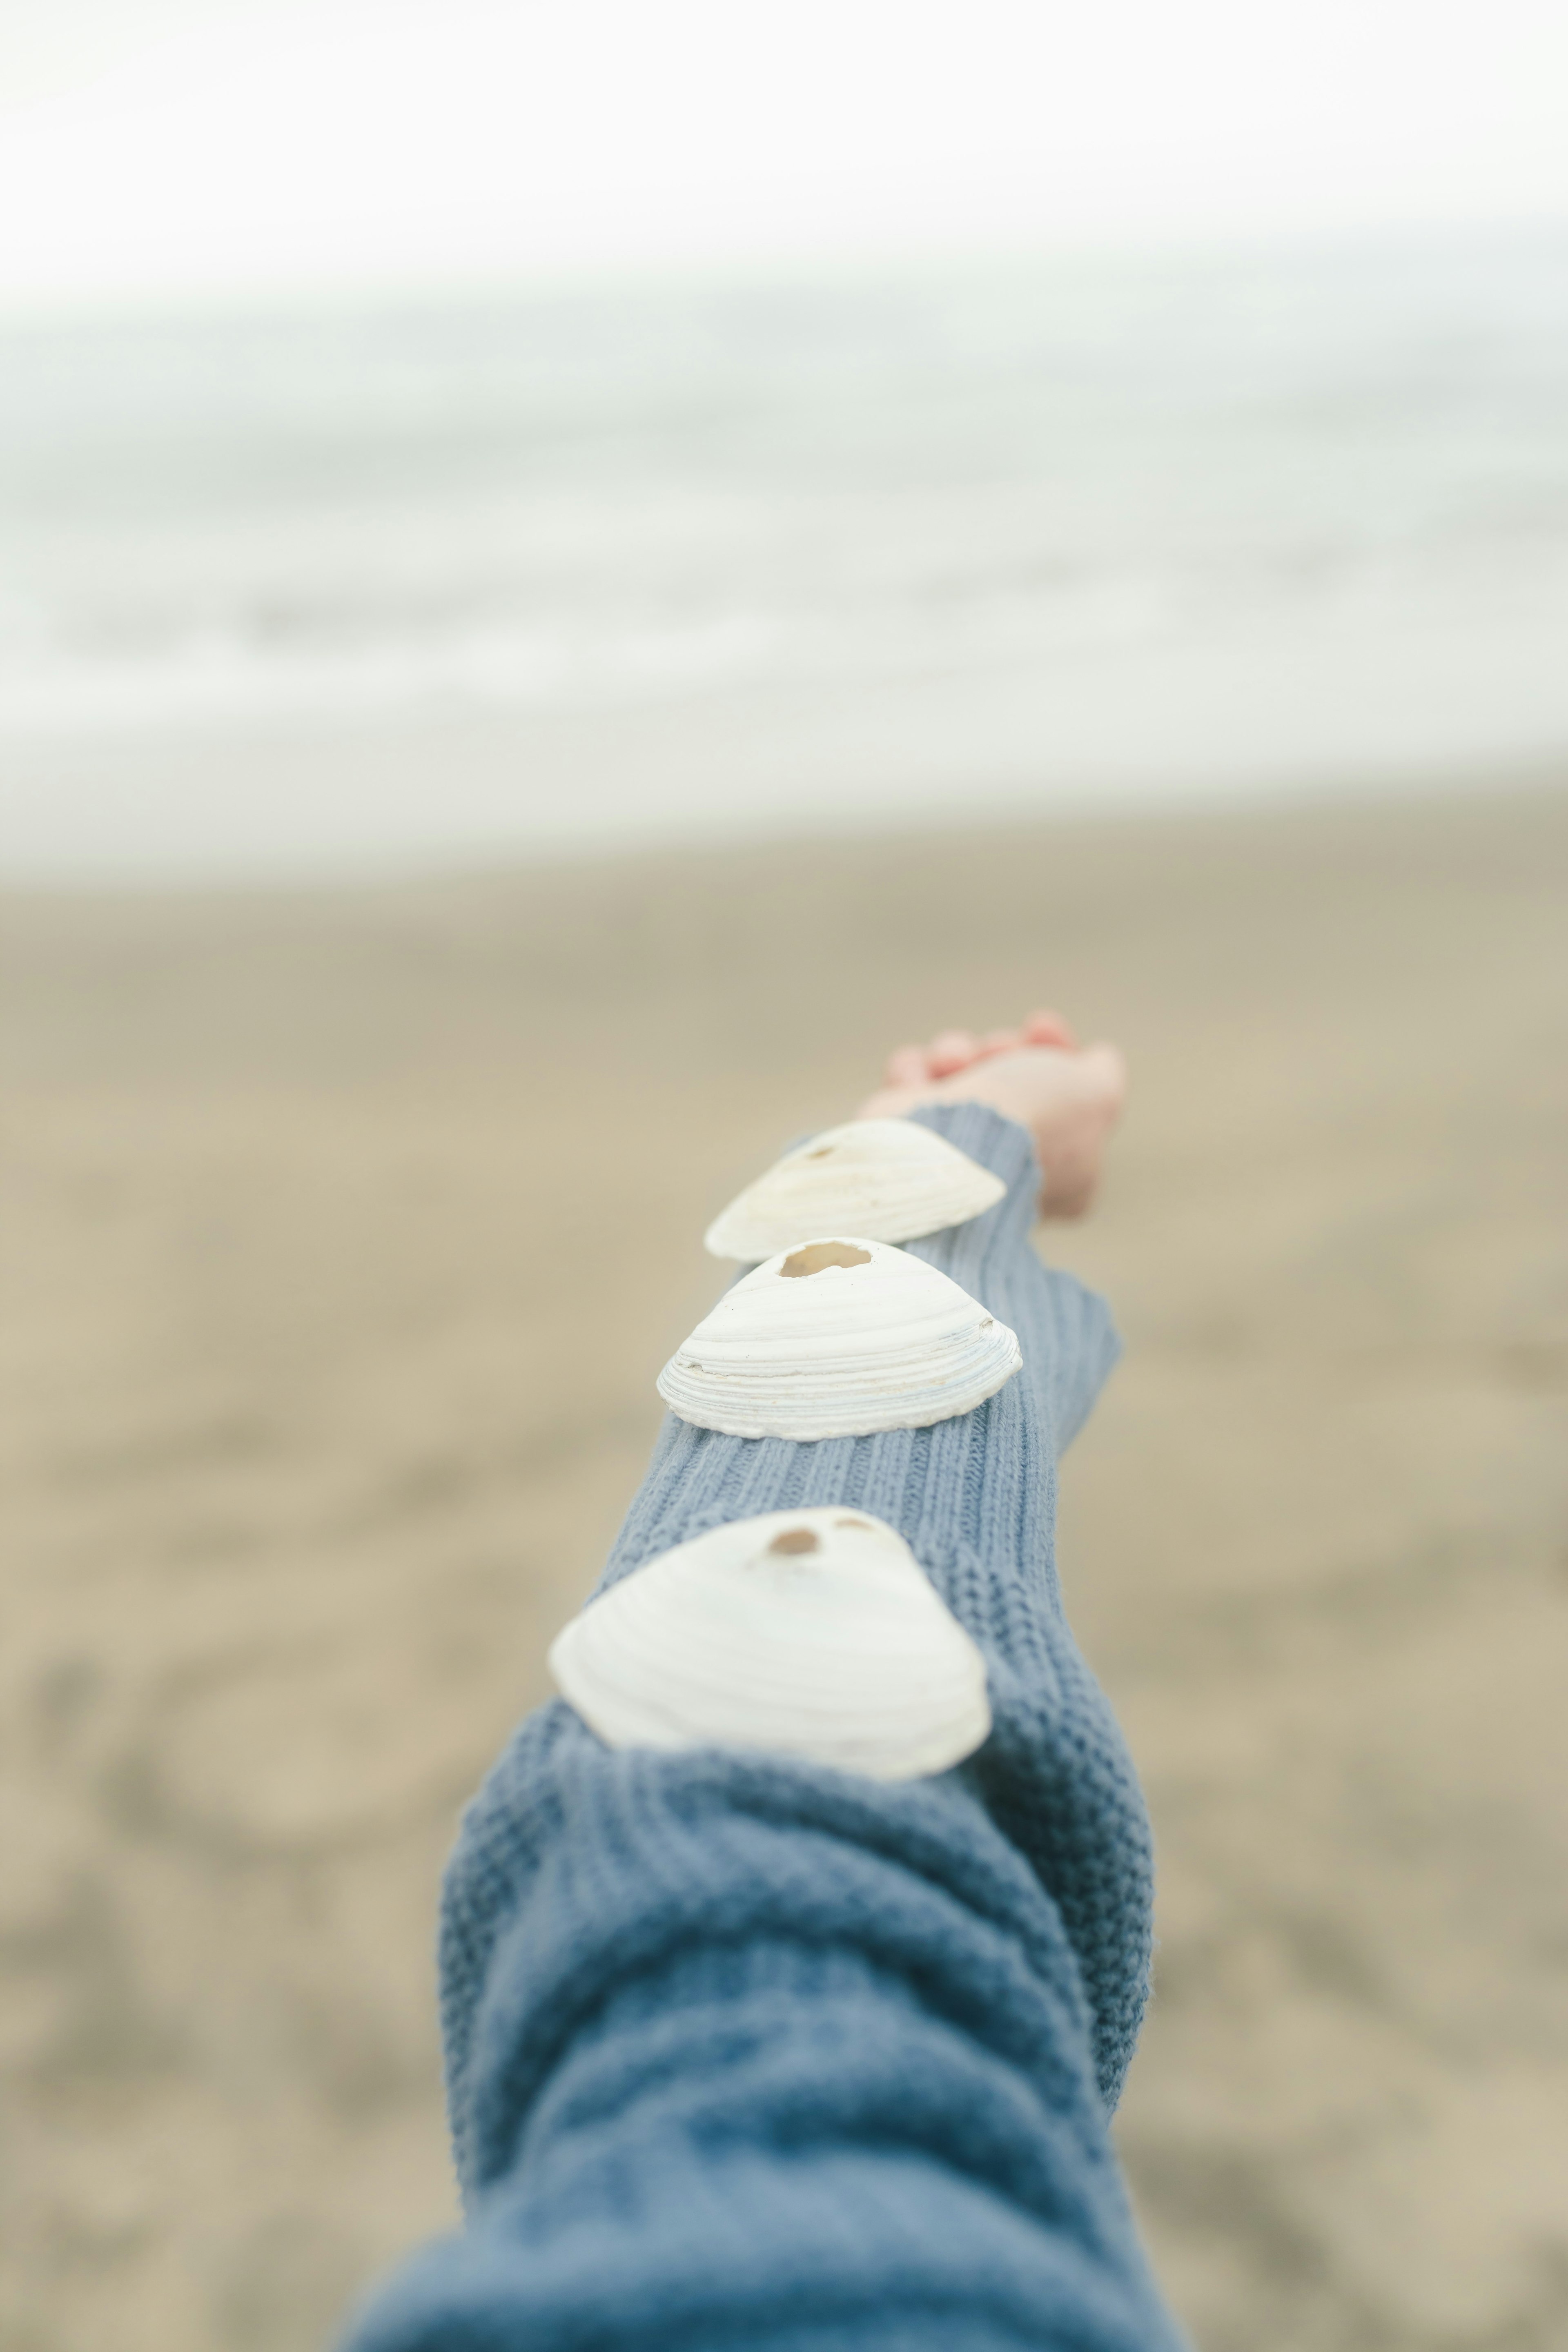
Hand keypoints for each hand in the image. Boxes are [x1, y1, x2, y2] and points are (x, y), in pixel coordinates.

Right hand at [857, 1010, 1125, 1218]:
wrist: (949, 1146)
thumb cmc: (1030, 1122)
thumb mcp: (1096, 1093)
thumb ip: (1104, 1073)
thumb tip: (1097, 1060)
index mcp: (1066, 1172)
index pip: (1064, 1096)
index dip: (1054, 1050)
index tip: (1040, 1025)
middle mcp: (1011, 1165)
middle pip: (1009, 1078)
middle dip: (1002, 1050)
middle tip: (997, 1050)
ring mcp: (956, 1152)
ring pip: (958, 1073)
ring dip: (956, 1052)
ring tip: (953, 1064)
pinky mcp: (906, 1139)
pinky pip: (911, 1082)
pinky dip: (913, 1072)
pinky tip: (918, 1080)